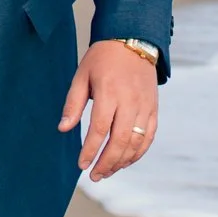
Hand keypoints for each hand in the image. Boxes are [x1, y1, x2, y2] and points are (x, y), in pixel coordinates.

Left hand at [60, 40, 160, 181]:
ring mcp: (145, 106)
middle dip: (106, 162)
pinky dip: (138, 153)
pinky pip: (148, 137)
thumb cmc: (102, 59)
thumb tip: (63, 129)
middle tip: (94, 176)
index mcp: (110, 92)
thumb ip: (73, 104)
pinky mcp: (153, 109)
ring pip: (136, 142)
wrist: (134, 40)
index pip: (100, 129)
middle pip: (120, 140)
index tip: (81, 164)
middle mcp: (130, 101)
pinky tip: (125, 161)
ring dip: (121, 161)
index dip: (90, 150)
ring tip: (107, 172)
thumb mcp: (82, 76)